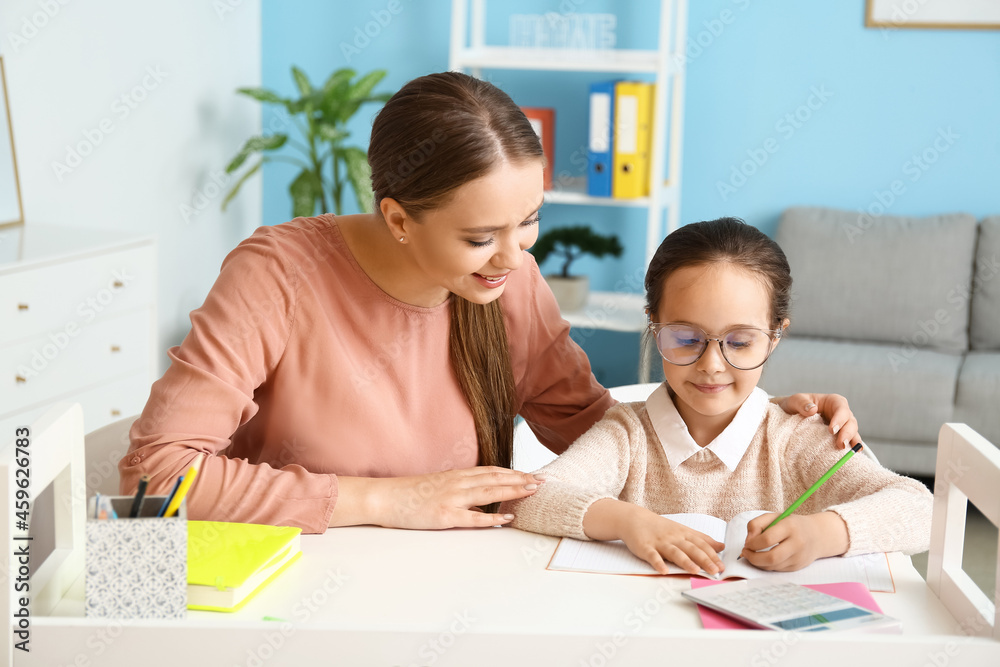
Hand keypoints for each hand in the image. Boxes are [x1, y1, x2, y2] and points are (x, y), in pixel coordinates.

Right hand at [330, 467, 544, 529]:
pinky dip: (492, 518)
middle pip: (495, 479)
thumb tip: (480, 499)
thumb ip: (459, 490)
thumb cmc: (408, 494)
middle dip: (521, 480)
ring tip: (532, 491)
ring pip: (489, 492)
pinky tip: (506, 519)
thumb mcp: (437, 486)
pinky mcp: (444, 515)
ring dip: (513, 491)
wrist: (383, 497)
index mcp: (456, 476)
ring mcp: (451, 499)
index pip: (491, 471)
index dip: (514, 472)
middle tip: (543, 481)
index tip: (532, 474)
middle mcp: (457, 483)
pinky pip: (473, 517)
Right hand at [614, 505, 724, 575]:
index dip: (712, 555)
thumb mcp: (683, 530)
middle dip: (704, 560)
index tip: (723, 566)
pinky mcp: (645, 547)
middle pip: (691, 549)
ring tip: (695, 570)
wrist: (635, 519)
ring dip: (685, 561)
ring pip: (674, 552)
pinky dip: (658, 563)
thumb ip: (702, 539)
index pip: (701, 544)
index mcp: (683, 534)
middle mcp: (674, 538)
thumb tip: (721, 546)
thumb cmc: (661, 527)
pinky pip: (652, 556)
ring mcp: (659, 542)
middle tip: (715, 571)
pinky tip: (664, 570)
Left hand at [740, 512, 847, 570]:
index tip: (747, 543)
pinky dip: (766, 565)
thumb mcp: (774, 517)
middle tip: (745, 553)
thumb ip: (756, 524)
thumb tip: (748, 541)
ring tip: (752, 555)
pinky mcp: (797, 567)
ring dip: (757, 563)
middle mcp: (797, 543)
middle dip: (753, 558)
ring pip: (772, 566)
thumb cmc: (791, 524)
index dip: (752, 543)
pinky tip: (763, 558)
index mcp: (790, 526)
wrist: (817, 535)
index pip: (767, 539)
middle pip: (771, 557)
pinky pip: (777, 570)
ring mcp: (798, 557)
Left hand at [778, 393, 860, 448]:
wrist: (791, 415)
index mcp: (834, 402)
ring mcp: (842, 426)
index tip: (832, 430)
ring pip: (853, 433)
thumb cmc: (797, 405)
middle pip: (850, 422)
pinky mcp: (840, 436)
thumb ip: (801, 403)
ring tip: (849, 452)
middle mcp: (841, 414)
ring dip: (852, 442)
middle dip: (848, 433)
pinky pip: (849, 442)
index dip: (839, 419)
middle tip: (841, 444)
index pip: (841, 408)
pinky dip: (851, 448)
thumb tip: (812, 410)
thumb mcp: (795, 400)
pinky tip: (852, 455)